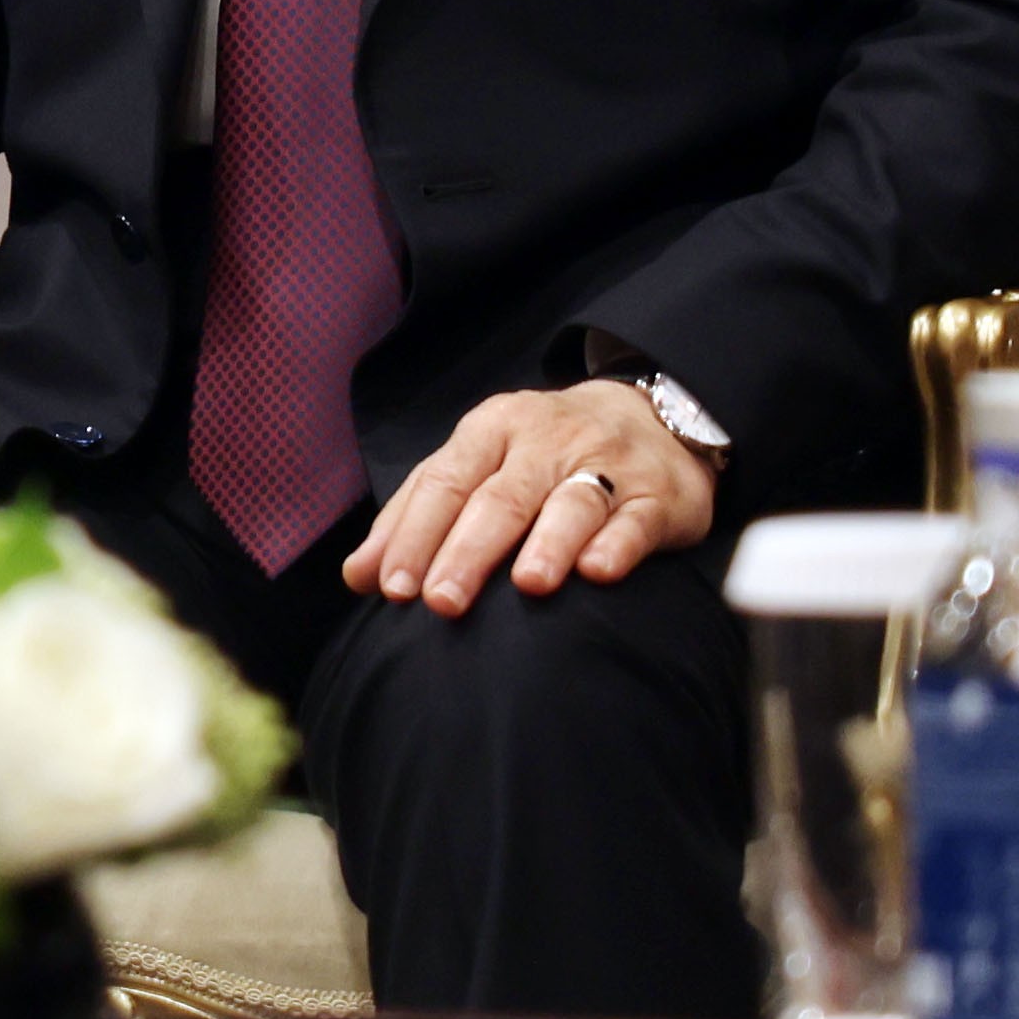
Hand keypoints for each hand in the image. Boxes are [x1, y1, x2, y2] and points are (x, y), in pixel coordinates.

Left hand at [341, 380, 715, 610]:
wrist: (653, 416)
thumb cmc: (541, 456)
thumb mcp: (476, 466)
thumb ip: (417, 516)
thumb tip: (359, 576)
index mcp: (491, 429)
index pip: (444, 483)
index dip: (414, 535)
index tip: (392, 587)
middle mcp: (547, 441)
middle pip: (501, 498)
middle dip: (467, 551)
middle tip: (442, 602)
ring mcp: (607, 463)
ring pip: (573, 502)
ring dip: (548, 543)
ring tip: (528, 585)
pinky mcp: (659, 494)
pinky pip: (637, 518)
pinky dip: (618, 543)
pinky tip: (598, 571)